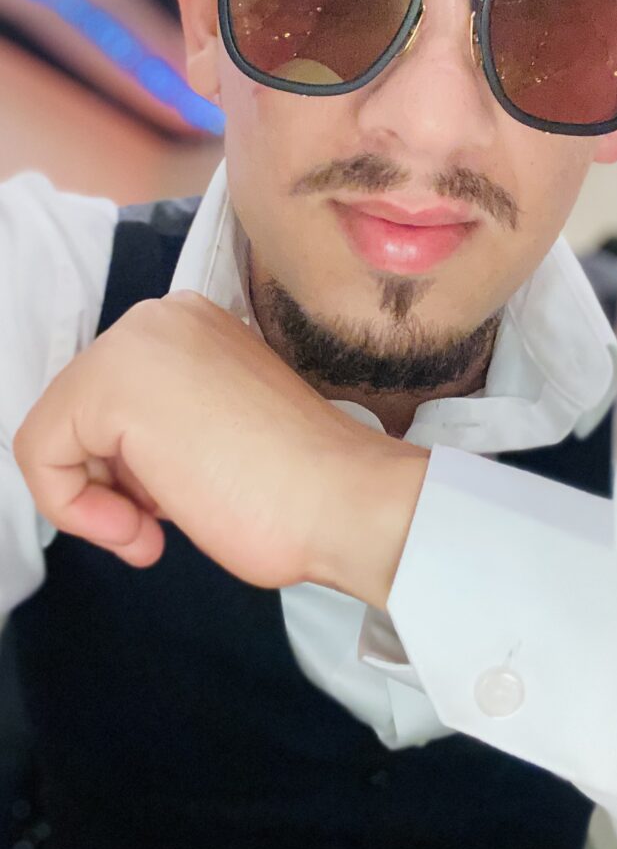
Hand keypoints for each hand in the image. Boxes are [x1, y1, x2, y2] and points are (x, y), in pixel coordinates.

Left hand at [13, 293, 428, 607]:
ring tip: (159, 527)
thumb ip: (166, 422)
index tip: (170, 504)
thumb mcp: (214, 430)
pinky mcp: (111, 386)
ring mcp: (134, 344)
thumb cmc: (299, 485)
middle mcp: (157, 318)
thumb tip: (115, 457)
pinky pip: (41, 456)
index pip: (110, 401)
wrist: (343, 499)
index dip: (125, 469)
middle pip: (79, 414)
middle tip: (163, 519)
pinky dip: (74, 510)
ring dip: (99, 499)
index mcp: (189, 325)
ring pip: (57, 434)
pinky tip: (139, 530)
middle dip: (111, 480)